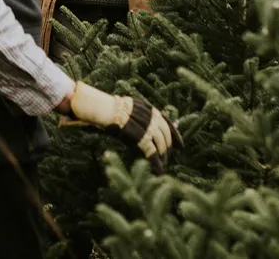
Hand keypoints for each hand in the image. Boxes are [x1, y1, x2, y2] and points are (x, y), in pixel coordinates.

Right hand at [66, 82, 181, 170]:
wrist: (97, 108)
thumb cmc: (108, 109)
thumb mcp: (128, 109)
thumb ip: (141, 117)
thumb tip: (153, 128)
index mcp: (147, 109)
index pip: (168, 122)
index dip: (176, 135)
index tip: (181, 146)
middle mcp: (149, 116)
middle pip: (164, 135)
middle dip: (168, 148)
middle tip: (168, 158)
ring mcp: (144, 126)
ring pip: (159, 144)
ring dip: (163, 157)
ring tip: (163, 166)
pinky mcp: (138, 136)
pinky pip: (151, 152)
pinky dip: (156, 162)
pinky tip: (159, 170)